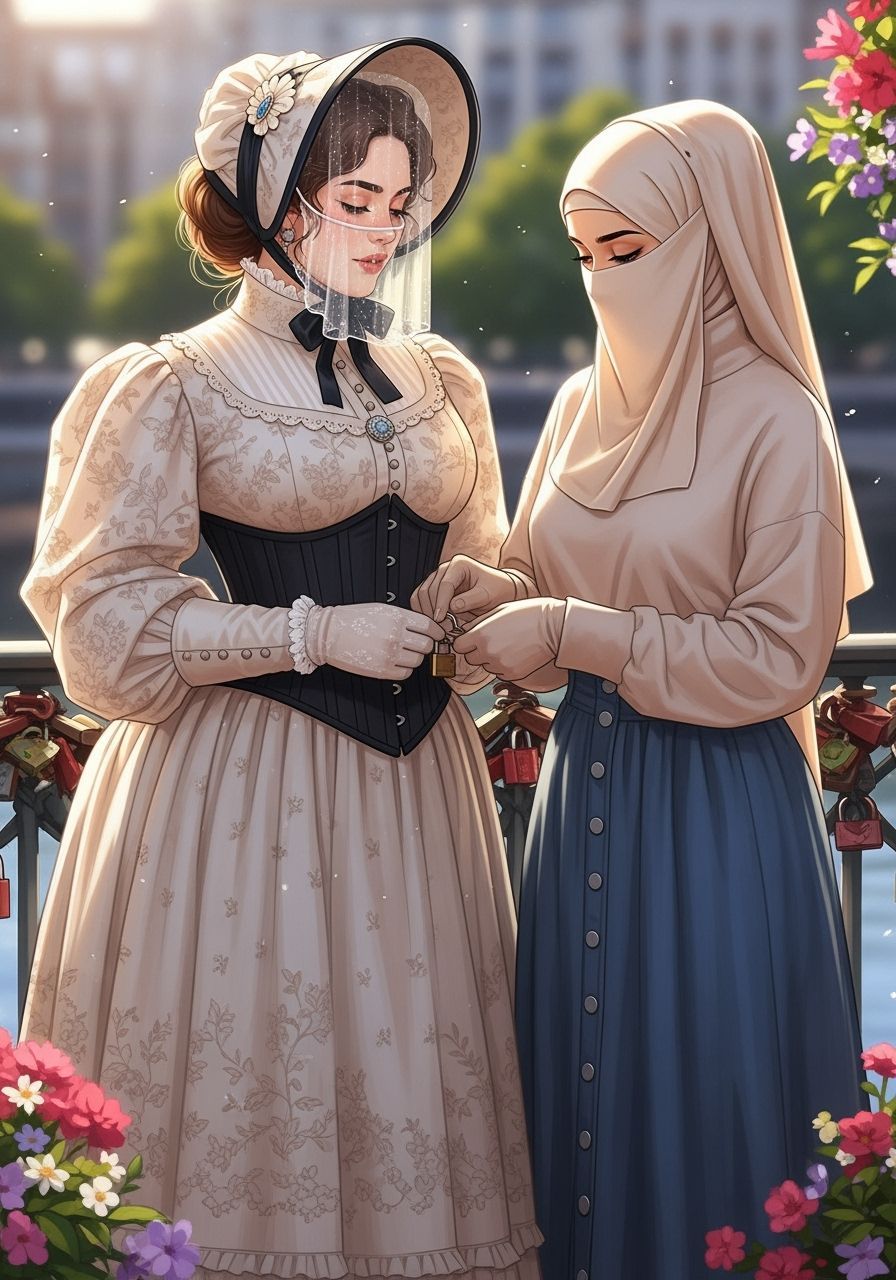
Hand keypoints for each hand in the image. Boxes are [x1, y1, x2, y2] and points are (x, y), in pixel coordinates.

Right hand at [307, 603, 445, 680]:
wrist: (328, 633)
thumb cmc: (353, 619)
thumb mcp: (381, 609)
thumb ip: (404, 618)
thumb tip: (426, 628)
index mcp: (397, 617)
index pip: (429, 626)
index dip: (437, 632)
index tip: (437, 634)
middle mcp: (395, 635)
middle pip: (427, 645)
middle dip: (425, 645)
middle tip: (418, 644)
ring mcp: (389, 654)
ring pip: (418, 660)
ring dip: (414, 657)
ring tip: (402, 652)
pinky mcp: (382, 670)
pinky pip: (406, 673)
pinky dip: (404, 668)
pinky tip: (395, 661)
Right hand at [411, 555, 517, 622]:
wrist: (499, 591)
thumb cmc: (496, 589)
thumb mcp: (489, 594)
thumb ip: (471, 599)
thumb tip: (452, 606)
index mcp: (459, 564)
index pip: (445, 584)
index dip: (441, 603)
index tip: (440, 618)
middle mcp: (445, 569)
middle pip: (429, 590)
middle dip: (433, 610)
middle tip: (440, 628)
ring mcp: (438, 579)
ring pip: (421, 595)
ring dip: (427, 612)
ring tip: (438, 628)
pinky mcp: (434, 590)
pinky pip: (421, 600)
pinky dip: (424, 612)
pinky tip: (433, 623)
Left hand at [453, 597, 566, 681]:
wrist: (553, 627)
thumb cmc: (527, 614)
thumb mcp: (498, 611)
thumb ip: (478, 624)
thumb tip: (465, 631)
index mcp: (480, 635)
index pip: (458, 646)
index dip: (465, 641)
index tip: (472, 637)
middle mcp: (487, 653)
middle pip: (470, 658)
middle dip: (477, 650)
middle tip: (492, 640)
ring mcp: (500, 666)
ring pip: (486, 666)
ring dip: (491, 658)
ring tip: (508, 644)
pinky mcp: (512, 674)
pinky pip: (500, 673)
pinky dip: (504, 665)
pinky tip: (516, 653)